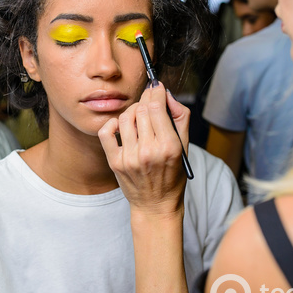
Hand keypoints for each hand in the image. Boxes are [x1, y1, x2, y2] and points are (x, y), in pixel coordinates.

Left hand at [99, 83, 189, 217]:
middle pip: (142, 109)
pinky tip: (122, 126)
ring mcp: (129, 157)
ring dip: (133, 111)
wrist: (155, 205)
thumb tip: (166, 94)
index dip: (156, 92)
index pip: (157, 106)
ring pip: (126, 116)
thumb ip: (179, 117)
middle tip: (149, 100)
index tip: (156, 87)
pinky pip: (107, 131)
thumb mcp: (185, 147)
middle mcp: (148, 152)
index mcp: (169, 147)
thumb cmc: (172, 175)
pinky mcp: (115, 162)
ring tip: (140, 116)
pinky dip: (113, 123)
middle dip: (146, 99)